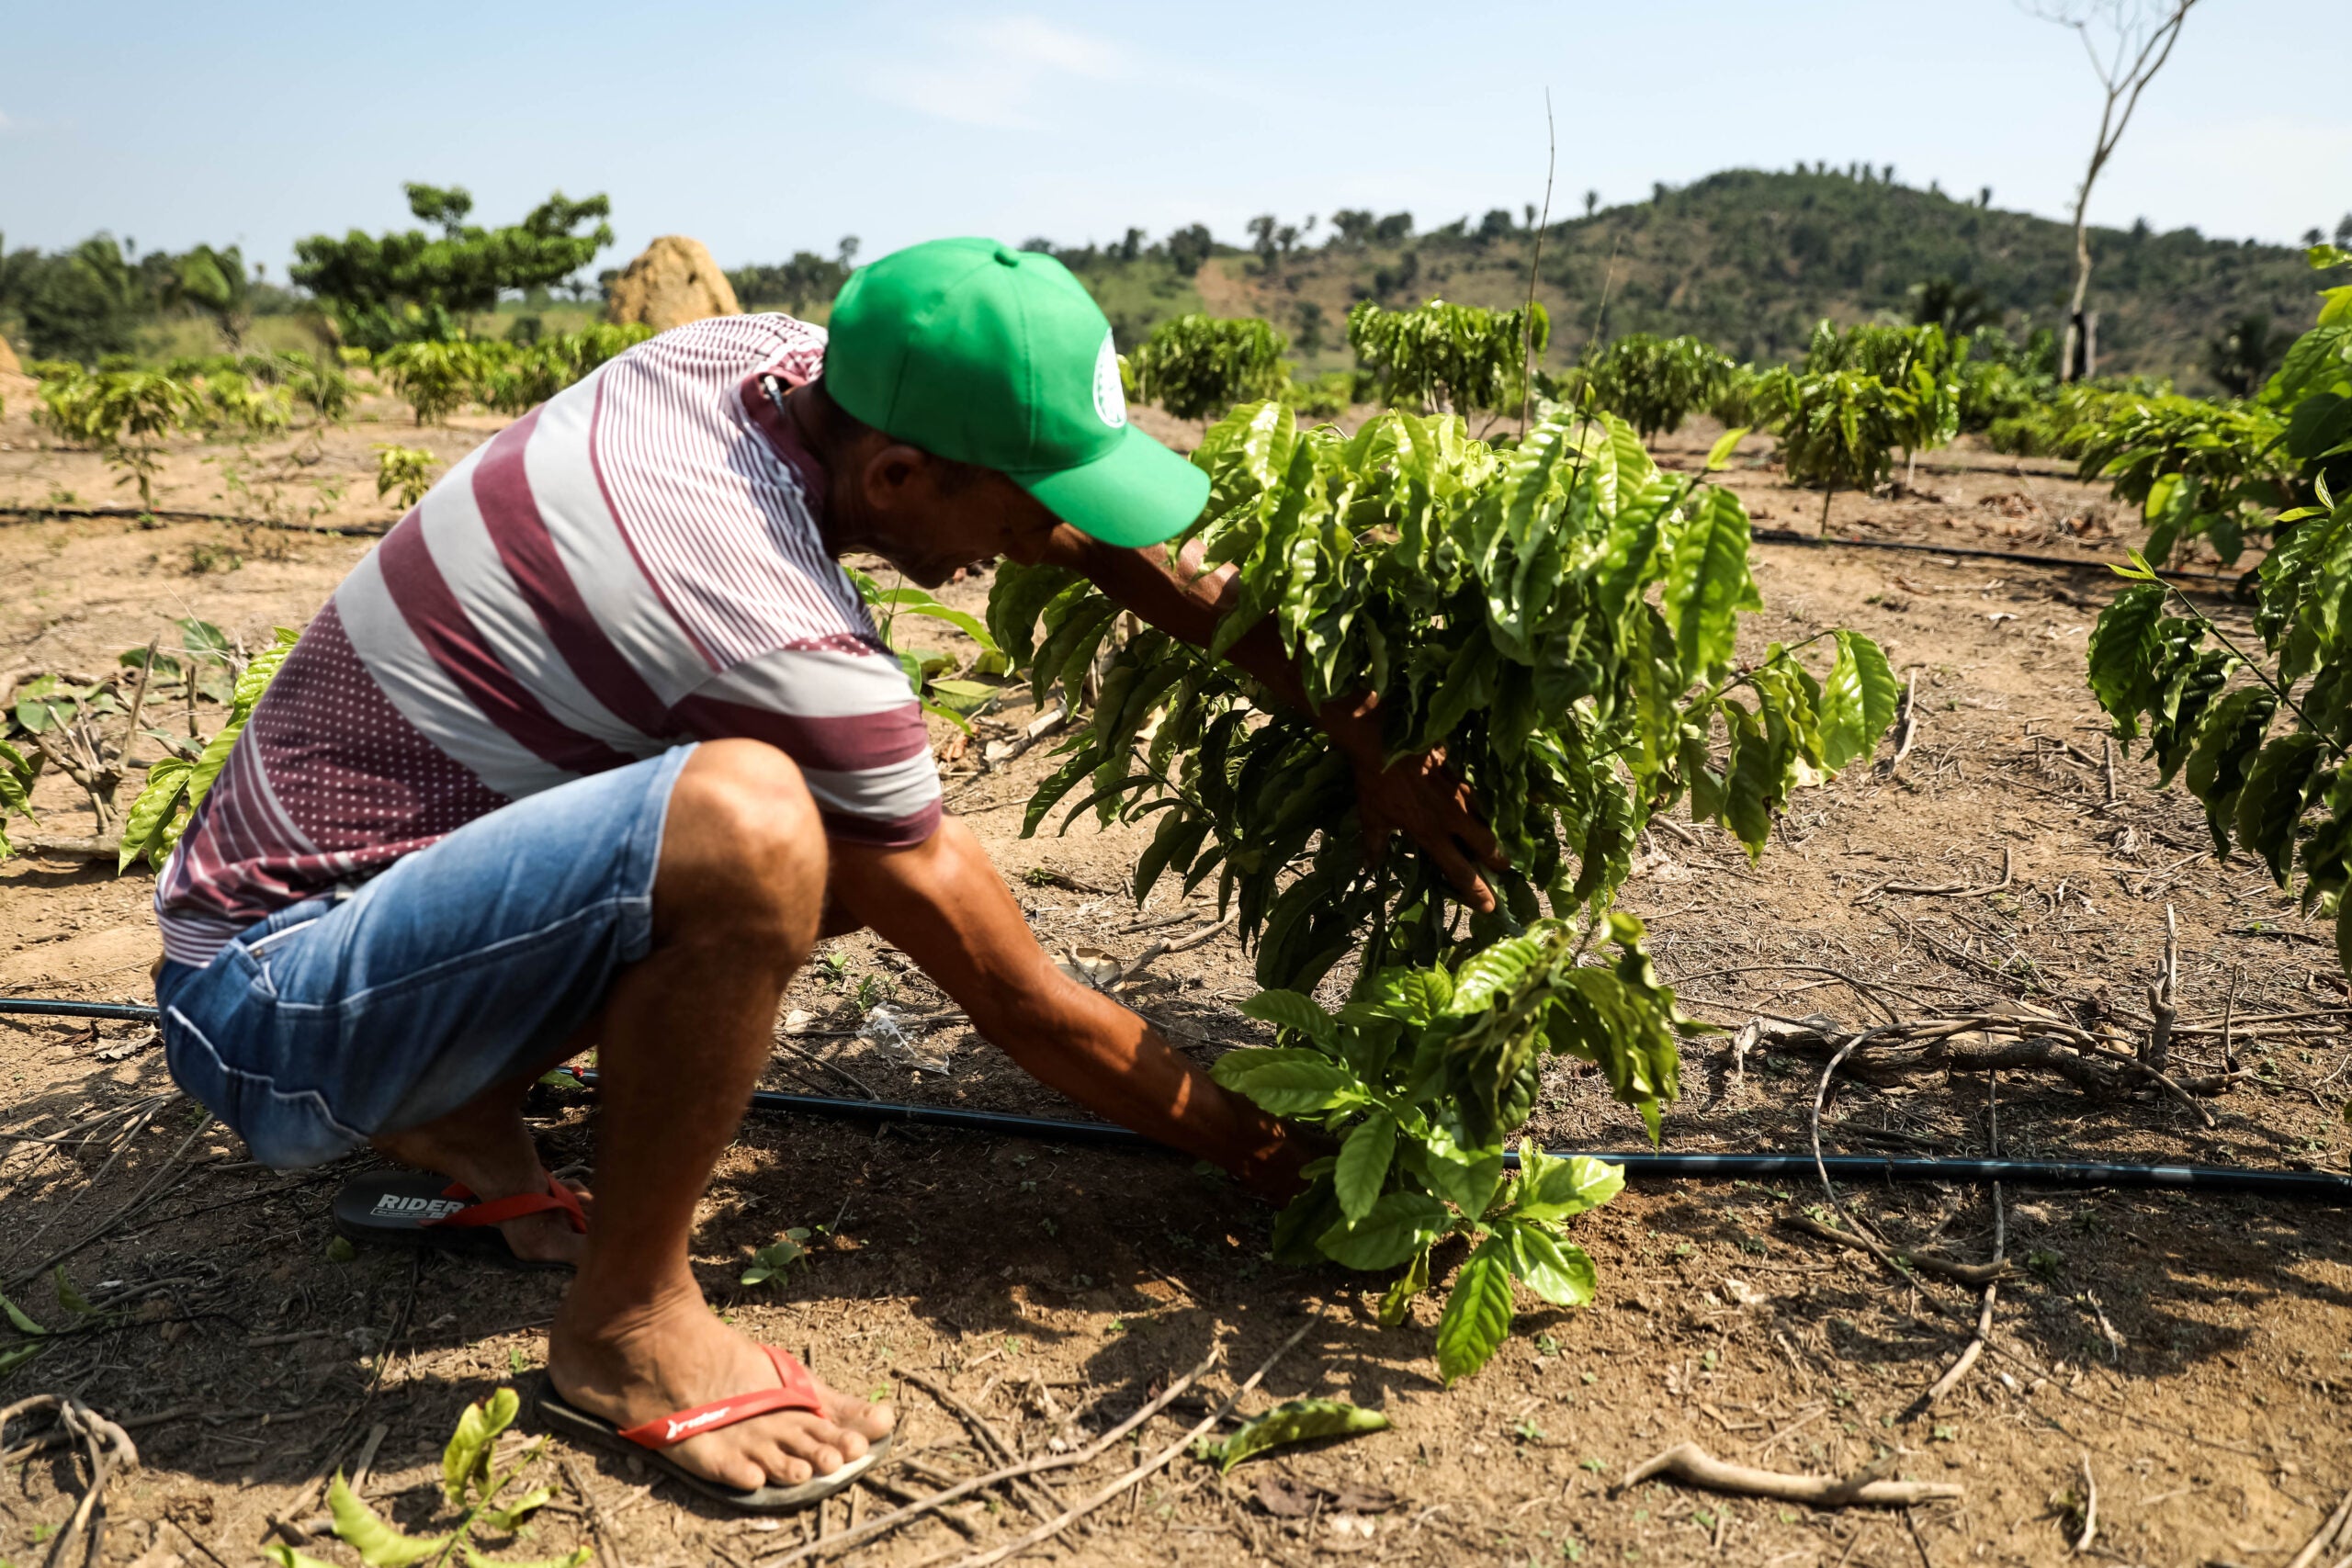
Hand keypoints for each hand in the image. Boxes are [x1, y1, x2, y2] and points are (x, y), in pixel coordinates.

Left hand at [1320, 698, 1506, 911]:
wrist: (1383, 739)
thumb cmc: (1375, 781)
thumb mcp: (1372, 817)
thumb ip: (1375, 844)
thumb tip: (1369, 866)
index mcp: (1430, 834)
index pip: (1459, 871)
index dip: (1476, 892)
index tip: (1490, 908)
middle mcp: (1451, 818)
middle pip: (1486, 845)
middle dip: (1499, 860)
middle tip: (1506, 869)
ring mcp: (1460, 794)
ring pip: (1489, 818)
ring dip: (1497, 831)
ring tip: (1505, 840)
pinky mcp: (1462, 771)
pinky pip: (1482, 791)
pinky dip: (1490, 800)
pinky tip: (1498, 802)